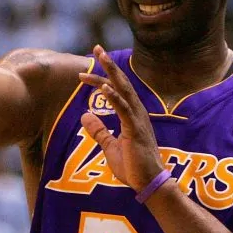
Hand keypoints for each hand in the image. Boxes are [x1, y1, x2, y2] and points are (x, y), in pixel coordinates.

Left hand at [79, 45, 164, 192]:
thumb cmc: (133, 167)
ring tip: (100, 57)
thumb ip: (99, 131)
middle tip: (97, 48)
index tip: (87, 69)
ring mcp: (137, 120)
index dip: (102, 78)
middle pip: (122, 83)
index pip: (116, 90)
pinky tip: (104, 87)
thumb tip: (84, 115)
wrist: (148, 183)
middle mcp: (137, 113)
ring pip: (123, 90)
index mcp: (132, 115)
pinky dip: (114, 97)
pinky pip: (124, 110)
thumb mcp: (110, 146)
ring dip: (111, 73)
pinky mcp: (135, 130)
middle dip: (109, 65)